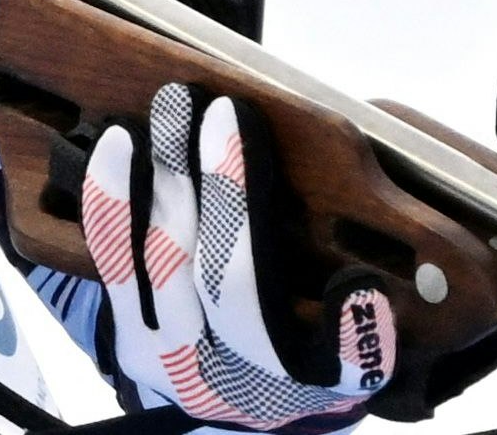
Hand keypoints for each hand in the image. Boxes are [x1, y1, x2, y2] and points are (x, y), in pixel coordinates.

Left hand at [82, 83, 396, 430]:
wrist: (228, 383)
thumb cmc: (301, 326)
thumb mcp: (344, 309)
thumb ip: (362, 254)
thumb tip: (383, 164)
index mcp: (324, 377)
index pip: (351, 365)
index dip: (353, 336)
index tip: (358, 289)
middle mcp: (252, 384)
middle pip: (236, 290)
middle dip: (228, 194)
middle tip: (223, 117)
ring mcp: (184, 367)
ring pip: (167, 269)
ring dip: (167, 180)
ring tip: (169, 112)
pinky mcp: (135, 346)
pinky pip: (116, 268)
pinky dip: (114, 204)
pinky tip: (117, 148)